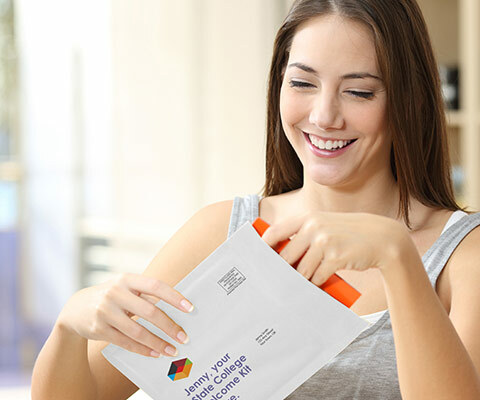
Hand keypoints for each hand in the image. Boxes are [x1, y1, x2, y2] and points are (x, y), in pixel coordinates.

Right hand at [57, 273, 193, 357]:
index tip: (190, 308)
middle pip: (149, 311)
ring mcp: (105, 311)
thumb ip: (145, 293)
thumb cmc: (111, 296)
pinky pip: (126, 342)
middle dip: (169, 326)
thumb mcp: (125, 288)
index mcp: (126, 279)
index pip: (155, 286)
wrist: (75, 309)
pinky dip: (143, 349)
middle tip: (184, 337)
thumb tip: (176, 305)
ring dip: (158, 342)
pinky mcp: (98, 329)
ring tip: (172, 350)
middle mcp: (115, 293)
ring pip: (138, 331)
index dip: (174, 297)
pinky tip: (155, 353)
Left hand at [261, 211, 412, 286]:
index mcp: (308, 217)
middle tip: (278, 281)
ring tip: (306, 280)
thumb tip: (279, 252)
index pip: (275, 232)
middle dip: (284, 271)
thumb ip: (303, 233)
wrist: (381, 237)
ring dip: (304, 279)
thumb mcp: (324, 224)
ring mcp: (325, 242)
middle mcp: (314, 227)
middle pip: (286, 257)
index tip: (257, 260)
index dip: (263, 248)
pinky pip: (317, 277)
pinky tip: (321, 281)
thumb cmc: (348, 233)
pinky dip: (318, 282)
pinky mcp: (336, 258)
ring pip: (302, 270)